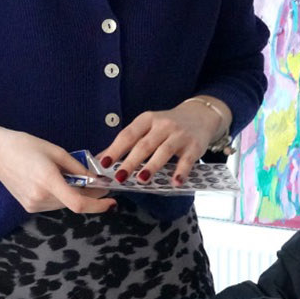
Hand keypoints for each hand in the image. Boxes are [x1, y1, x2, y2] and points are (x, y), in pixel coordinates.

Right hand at [0, 128, 115, 214]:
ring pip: (65, 204)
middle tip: (96, 182)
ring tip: (70, 177)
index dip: (98, 205)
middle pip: (74, 203)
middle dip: (89, 195)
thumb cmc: (24, 146)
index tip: (111, 201)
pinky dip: (61, 196)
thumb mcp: (55, 151)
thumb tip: (97, 180)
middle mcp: (40, 197)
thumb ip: (78, 168)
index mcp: (48, 180)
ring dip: (74, 195)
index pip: (78, 203)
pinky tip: (55, 181)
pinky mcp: (29, 207)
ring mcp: (33, 204)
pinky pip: (54, 204)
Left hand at [97, 100, 223, 185]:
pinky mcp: (194, 145)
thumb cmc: (166, 126)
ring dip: (152, 166)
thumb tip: (100, 159)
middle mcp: (163, 125)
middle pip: (144, 144)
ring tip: (141, 179)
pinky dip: (181, 171)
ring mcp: (179, 134)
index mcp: (147, 119)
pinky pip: (187, 160)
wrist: (200, 116)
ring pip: (164, 151)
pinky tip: (174, 182)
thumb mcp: (147, 127)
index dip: (115, 149)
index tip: (104, 163)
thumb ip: (127, 142)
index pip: (128, 135)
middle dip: (131, 161)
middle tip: (119, 177)